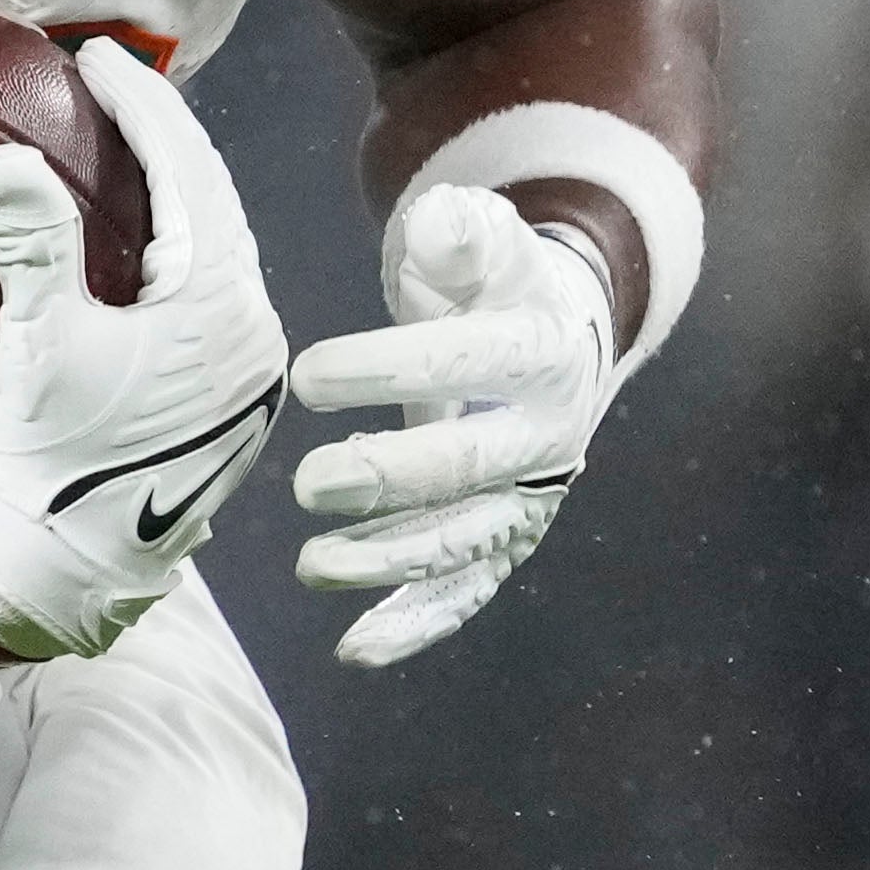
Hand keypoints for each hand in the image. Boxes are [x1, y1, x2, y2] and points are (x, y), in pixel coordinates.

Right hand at [0, 45, 286, 660]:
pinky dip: (182, 249)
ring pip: (222, 249)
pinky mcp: (237, 401)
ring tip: (129, 145)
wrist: (75, 573)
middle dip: (165, 136)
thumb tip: (4, 161)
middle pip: (217, 202)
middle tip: (112, 85)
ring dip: (178, 193)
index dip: (142, 104)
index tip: (93, 58)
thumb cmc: (56, 463)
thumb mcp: (40, 346)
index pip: (187, 172)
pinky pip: (216, 293)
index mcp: (220, 307)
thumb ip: (32, 244)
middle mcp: (257, 332)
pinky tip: (144, 239)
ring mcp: (253, 370)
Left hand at [284, 185, 622, 668]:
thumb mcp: (486, 244)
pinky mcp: (507, 543)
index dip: (392, 369)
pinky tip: (355, 648)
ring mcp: (530, 498)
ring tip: (312, 565)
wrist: (561, 338)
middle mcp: (550, 435)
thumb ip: (462, 234)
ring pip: (465, 542)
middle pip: (471, 467)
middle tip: (307, 485)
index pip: (470, 362)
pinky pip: (466, 593)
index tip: (310, 375)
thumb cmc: (498, 287)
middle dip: (389, 482)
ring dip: (390, 563)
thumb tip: (436, 222)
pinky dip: (415, 626)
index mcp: (546, 353)